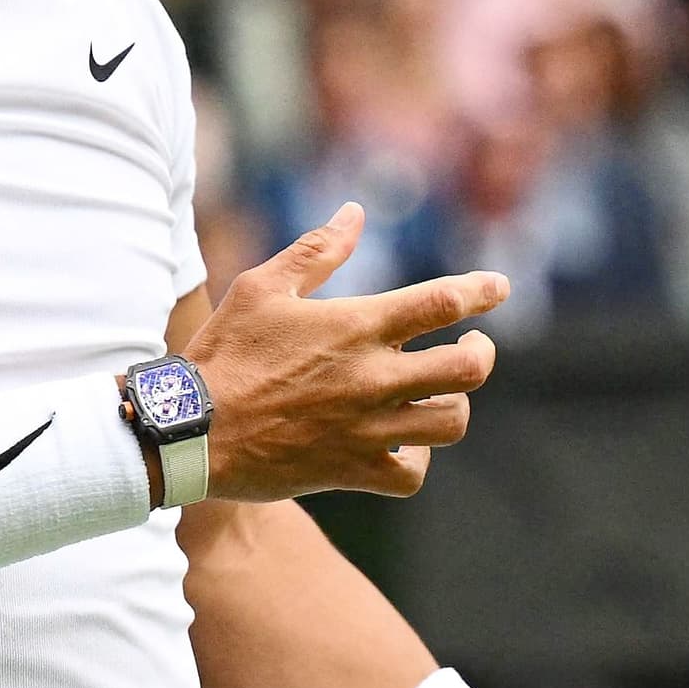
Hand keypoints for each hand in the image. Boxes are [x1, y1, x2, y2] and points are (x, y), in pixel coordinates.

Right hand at [182, 204, 504, 501]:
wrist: (189, 430)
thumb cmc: (224, 351)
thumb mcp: (263, 287)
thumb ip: (317, 250)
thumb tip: (354, 212)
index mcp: (356, 327)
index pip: (442, 302)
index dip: (481, 291)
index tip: (499, 286)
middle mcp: (372, 378)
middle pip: (468, 369)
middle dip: (481, 353)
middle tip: (474, 346)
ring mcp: (367, 428)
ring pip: (451, 422)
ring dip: (454, 404)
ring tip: (442, 394)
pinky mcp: (352, 470)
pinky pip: (411, 474)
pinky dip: (416, 461)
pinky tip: (403, 445)